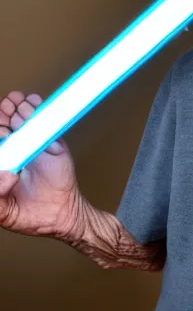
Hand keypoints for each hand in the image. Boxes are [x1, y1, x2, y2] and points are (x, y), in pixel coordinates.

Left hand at [0, 91, 81, 239]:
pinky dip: (43, 112)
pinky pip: (48, 126)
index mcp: (3, 161)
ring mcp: (35, 145)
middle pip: (6, 124)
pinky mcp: (54, 145)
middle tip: (8, 107)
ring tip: (21, 107)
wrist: (60, 215)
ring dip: (22, 109)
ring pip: (25, 121)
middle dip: (4, 112)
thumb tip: (6, 174)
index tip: (1, 131)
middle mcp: (16, 150)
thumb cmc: (28, 214)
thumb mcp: (3, 211)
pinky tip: (34, 103)